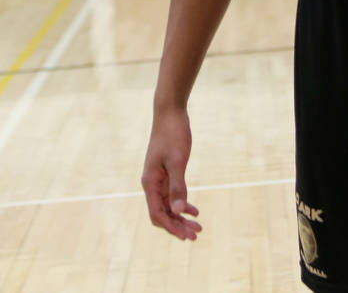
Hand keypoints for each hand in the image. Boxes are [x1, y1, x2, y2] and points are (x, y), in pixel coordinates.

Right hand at [142, 107, 201, 239]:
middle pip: (163, 213)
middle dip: (178, 225)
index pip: (158, 214)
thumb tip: (179, 210)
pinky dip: (182, 203)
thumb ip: (178, 186)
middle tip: (196, 234)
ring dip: (181, 217)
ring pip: (168, 205)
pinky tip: (194, 210)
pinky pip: (172, 194)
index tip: (186, 236)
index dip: (171, 227)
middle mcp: (151, 183)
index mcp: (150, 183)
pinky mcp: (166, 172)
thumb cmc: (173, 134)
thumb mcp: (178, 160)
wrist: (170, 112)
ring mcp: (158, 178)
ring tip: (197, 226)